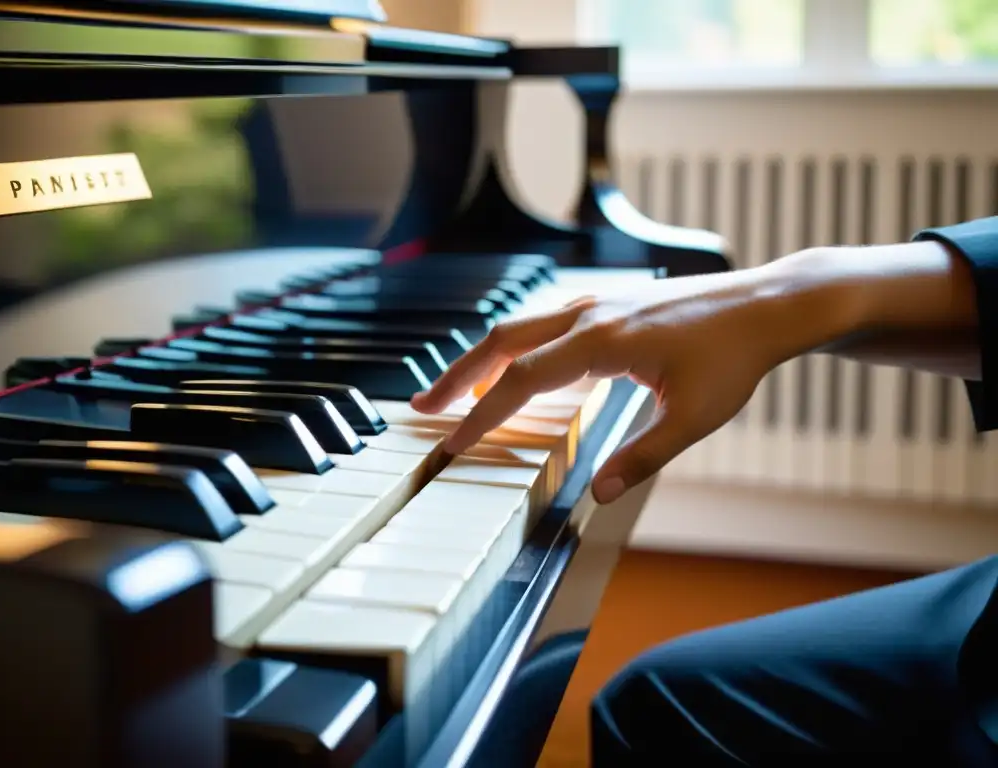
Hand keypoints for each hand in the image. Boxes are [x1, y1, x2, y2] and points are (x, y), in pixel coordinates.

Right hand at [411, 259, 839, 503]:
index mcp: (602, 342)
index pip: (519, 380)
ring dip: (481, 360)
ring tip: (456, 394)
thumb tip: (596, 494)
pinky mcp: (605, 305)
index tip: (450, 442)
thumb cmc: (734, 359)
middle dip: (456, 377)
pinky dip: (513, 349)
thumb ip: (642, 457)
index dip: (479, 415)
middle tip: (422, 410)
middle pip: (500, 342)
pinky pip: (542, 324)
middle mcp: (588, 315)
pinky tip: (515, 370)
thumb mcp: (693, 418)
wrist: (765, 306)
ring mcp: (595, 304)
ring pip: (518, 328)